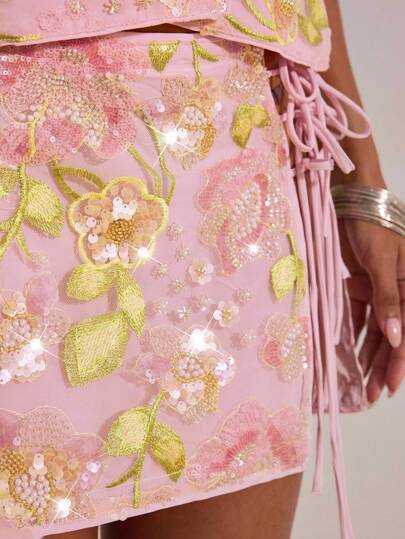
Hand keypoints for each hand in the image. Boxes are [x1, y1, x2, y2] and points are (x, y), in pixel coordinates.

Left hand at [339, 218, 404, 404]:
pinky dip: (352, 333)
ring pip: (374, 330)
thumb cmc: (373, 225)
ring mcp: (378, 291)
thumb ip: (388, 299)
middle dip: (380, 366)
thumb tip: (396, 338)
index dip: (399, 362)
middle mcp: (398, 294)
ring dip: (366, 355)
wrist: (352, 200)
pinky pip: (357, 315)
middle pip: (390, 338)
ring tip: (358, 382)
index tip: (389, 387)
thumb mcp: (383, 262)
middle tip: (368, 394)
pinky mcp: (359, 285)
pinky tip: (346, 353)